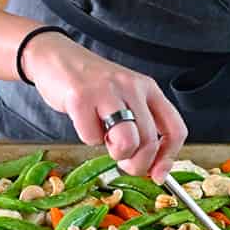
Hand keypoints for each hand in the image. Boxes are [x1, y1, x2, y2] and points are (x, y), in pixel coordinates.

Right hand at [20, 30, 185, 181]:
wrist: (55, 56)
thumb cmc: (92, 84)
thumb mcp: (125, 99)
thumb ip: (142, 128)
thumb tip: (155, 172)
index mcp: (147, 87)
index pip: (175, 129)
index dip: (168, 158)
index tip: (156, 174)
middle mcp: (131, 86)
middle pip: (150, 142)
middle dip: (136, 164)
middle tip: (122, 159)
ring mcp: (106, 90)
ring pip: (127, 142)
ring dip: (115, 153)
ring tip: (104, 138)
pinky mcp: (80, 97)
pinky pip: (91, 138)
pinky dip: (86, 138)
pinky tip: (83, 120)